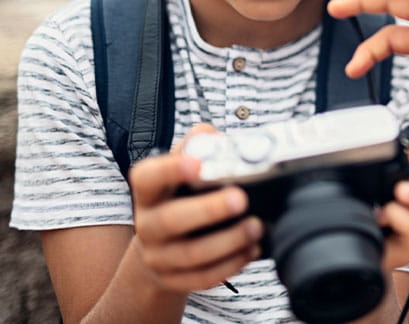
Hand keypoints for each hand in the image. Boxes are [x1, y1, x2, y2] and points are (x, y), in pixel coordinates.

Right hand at [128, 124, 262, 293]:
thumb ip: (197, 148)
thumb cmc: (179, 198)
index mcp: (149, 192)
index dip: (169, 170)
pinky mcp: (174, 280)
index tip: (197, 163)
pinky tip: (251, 250)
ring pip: (191, 254)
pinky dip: (230, 265)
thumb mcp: (181, 171)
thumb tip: (211, 133)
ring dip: (229, 241)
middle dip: (209, 210)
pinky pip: (202, 278)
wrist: (161, 246)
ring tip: (257, 226)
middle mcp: (148, 224)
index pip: (146, 178)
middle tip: (241, 199)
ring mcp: (159, 256)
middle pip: (171, 220)